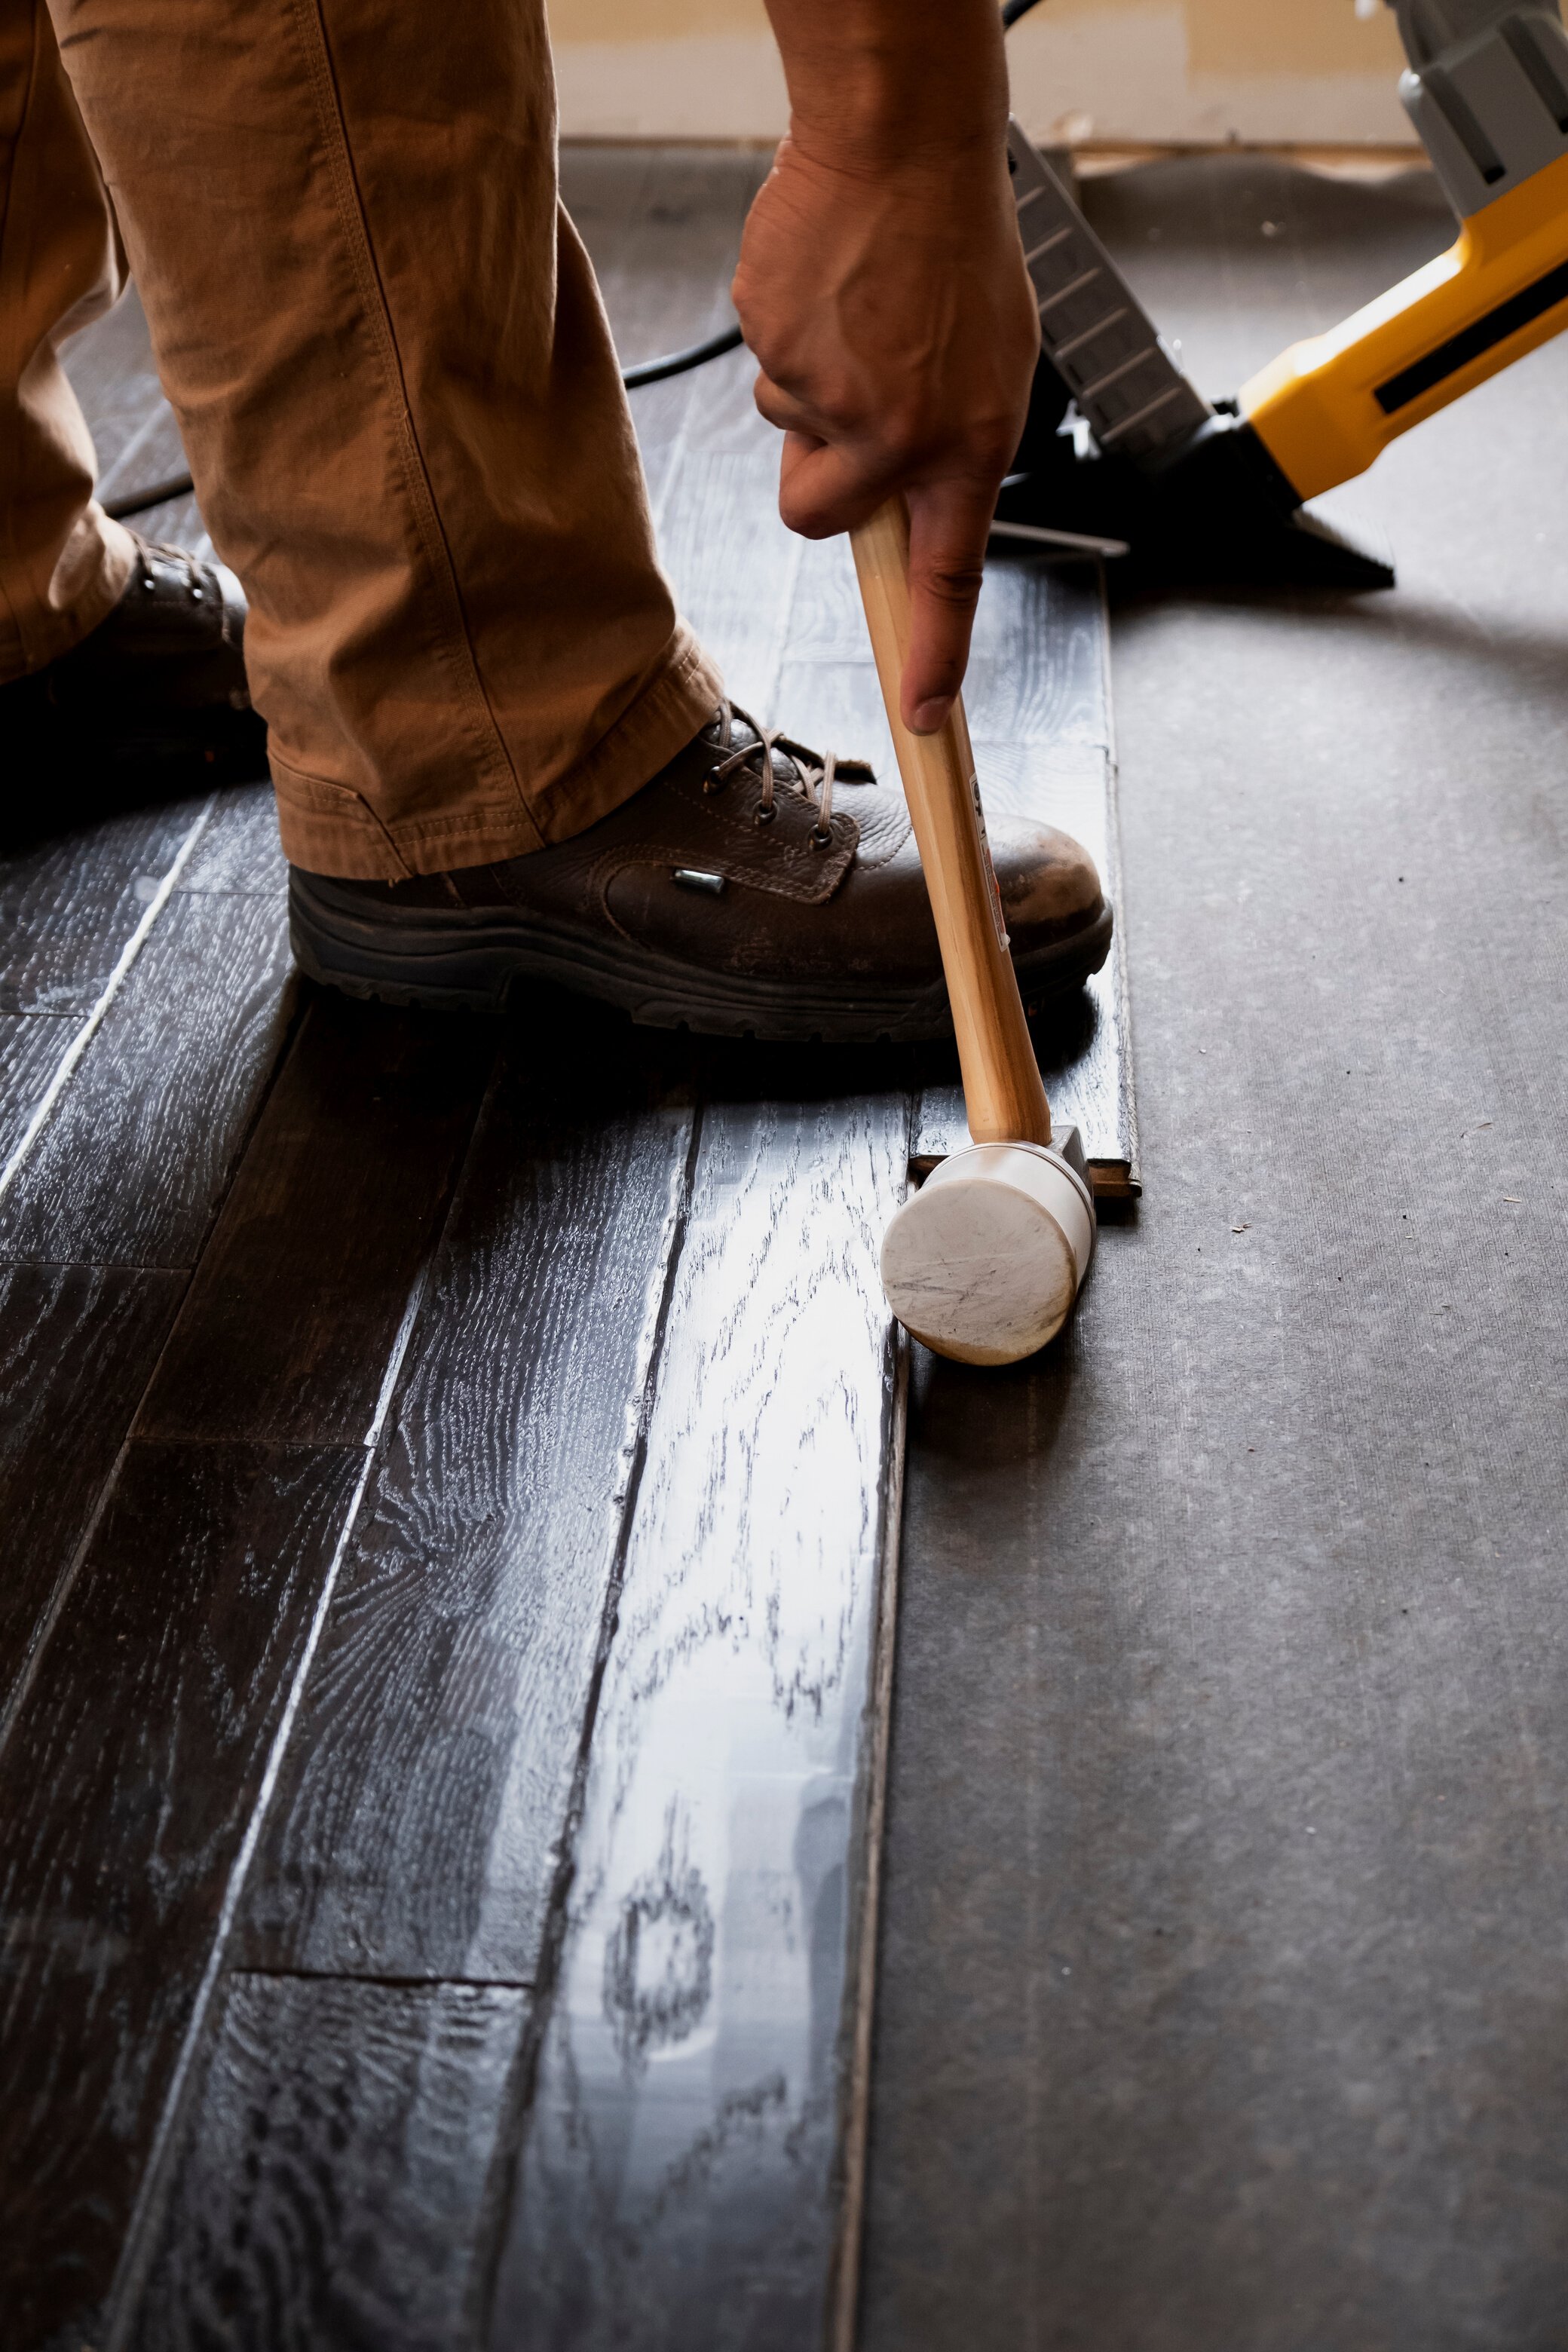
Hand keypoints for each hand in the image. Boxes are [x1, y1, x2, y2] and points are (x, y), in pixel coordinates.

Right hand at [732, 131, 1037, 733]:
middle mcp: (896, 435)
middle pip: (816, 516)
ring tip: (856, 313)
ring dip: (812, 385)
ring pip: (788, 430)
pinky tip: (828, 282)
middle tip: (844, 414)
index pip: (948, 576)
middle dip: (815, 479)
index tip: (925, 717)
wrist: (903, 145)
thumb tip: (893, 501)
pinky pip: (767, 366)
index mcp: (964, 444)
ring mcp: (828, 394)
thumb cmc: (955, 250)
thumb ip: (947, 446)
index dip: (934, 654)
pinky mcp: (773, 347)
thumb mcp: (991, 365)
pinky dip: (789, 331)